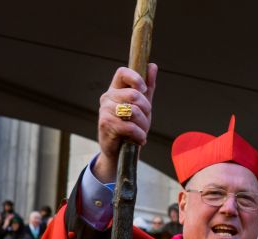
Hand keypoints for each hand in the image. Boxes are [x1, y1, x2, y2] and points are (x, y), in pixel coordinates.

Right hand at [94, 64, 157, 183]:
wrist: (119, 153)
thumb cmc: (130, 128)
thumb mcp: (142, 107)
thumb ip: (147, 87)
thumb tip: (152, 66)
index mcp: (115, 90)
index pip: (122, 72)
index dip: (136, 78)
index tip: (143, 90)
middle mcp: (107, 97)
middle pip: (133, 94)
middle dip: (146, 110)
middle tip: (145, 121)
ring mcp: (105, 110)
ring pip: (133, 111)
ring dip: (143, 125)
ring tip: (141, 132)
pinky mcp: (105, 124)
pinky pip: (129, 126)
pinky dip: (139, 135)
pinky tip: (139, 140)